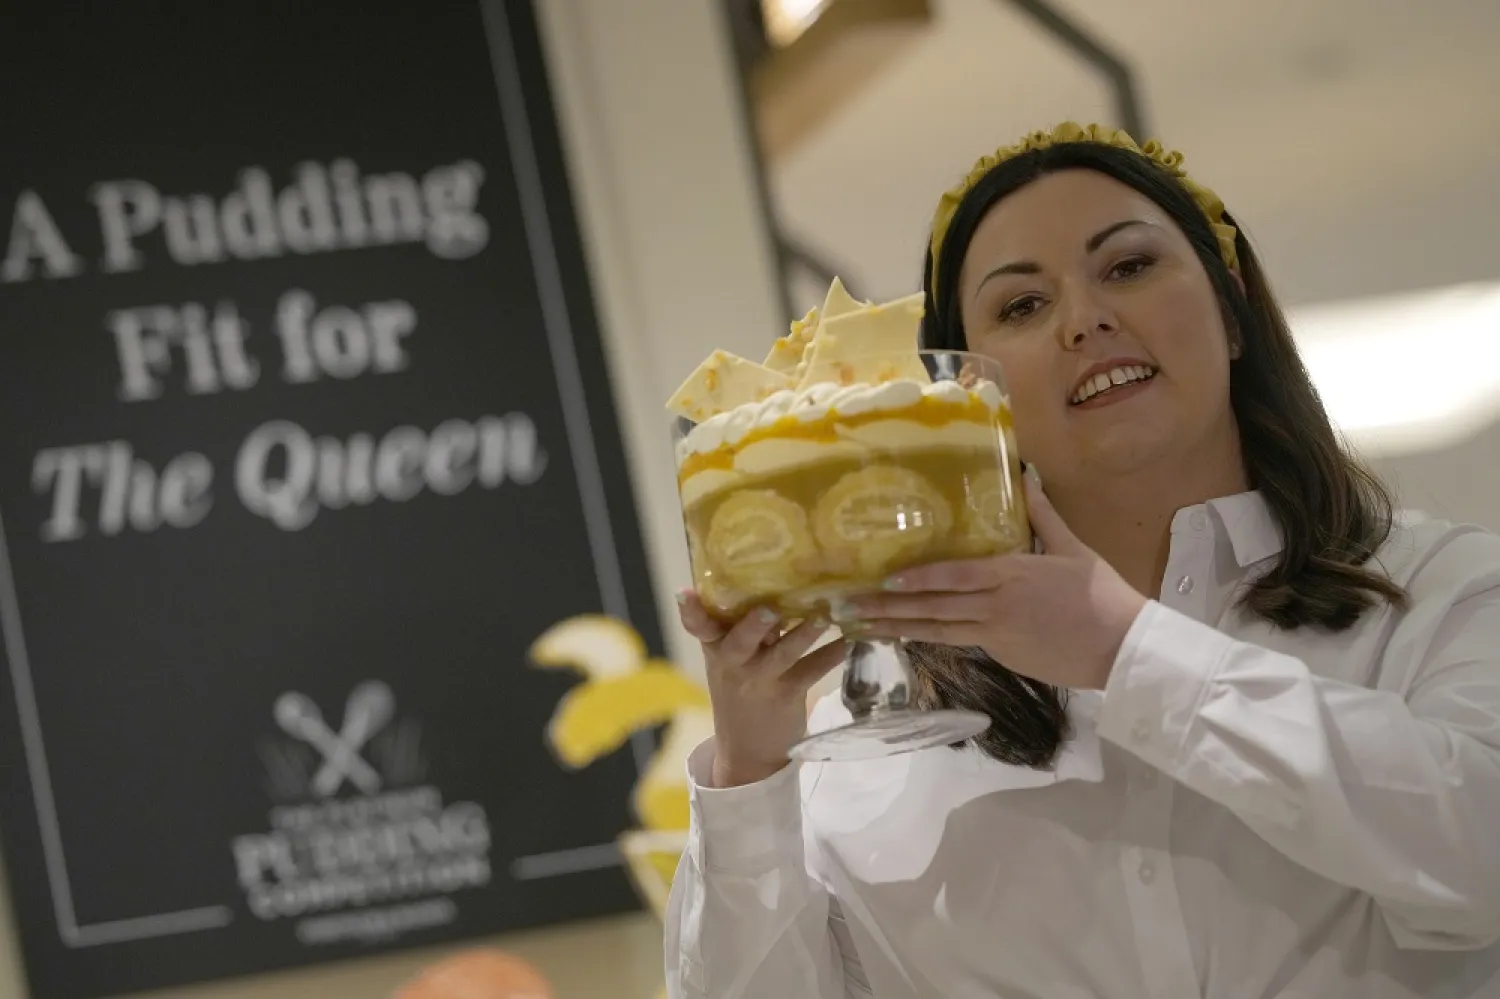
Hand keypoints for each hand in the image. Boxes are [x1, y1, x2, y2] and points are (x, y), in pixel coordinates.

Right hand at [677, 593, 845, 786]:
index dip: (691, 611)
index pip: (698, 627)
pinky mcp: (786, 695)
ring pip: (782, 654)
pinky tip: (847, 642)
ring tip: (822, 616)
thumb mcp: (732, 660)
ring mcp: (759, 681)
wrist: (747, 750)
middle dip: (753, 625)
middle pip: (740, 642)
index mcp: (716, 648)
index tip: (685, 593)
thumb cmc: (741, 689)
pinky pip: (810, 672)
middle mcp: (734, 663)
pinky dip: (830, 656)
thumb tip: (778, 583)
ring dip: (803, 634)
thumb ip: (745, 628)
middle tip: (769, 609)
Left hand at [848, 476, 1147, 689]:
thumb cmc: (1101, 594)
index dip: (917, 580)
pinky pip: (961, 644)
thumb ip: (1043, 515)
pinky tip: (904, 636)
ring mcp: (997, 637)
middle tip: (846, 608)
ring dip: (897, 629)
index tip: (883, 580)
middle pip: (933, 609)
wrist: (1124, 647)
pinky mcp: (1003, 658)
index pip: (953, 577)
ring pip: (938, 632)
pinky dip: (931, 639)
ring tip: (861, 627)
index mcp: (1011, 575)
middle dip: (886, 609)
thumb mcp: (1072, 548)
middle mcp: (996, 607)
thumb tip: (1028, 476)